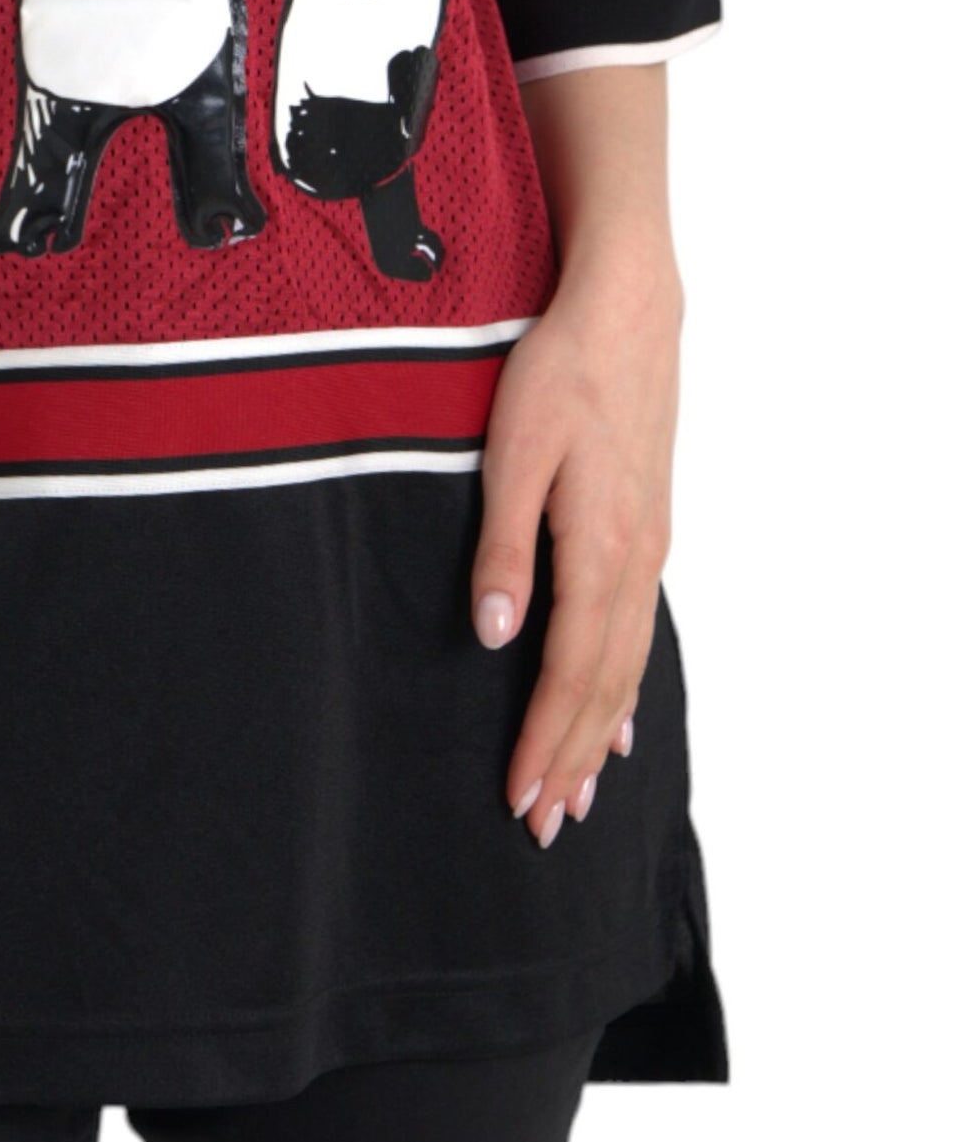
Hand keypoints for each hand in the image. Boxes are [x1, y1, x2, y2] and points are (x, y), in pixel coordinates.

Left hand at [470, 251, 679, 845]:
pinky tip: (620, 720)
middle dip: (573, 759)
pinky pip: (639, 631)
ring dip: (601, 734)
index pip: (569, 670)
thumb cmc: (560, 375)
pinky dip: (627, 687)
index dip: (544, 739)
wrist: (627, 315)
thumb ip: (505, 548)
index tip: (521, 797)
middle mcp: (634, 561)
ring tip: (578, 794)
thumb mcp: (514, 454)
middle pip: (606, 685)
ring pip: (627, 665)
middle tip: (545, 826)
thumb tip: (493, 635)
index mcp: (598, 549)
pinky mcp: (646, 531)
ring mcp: (648, 548)